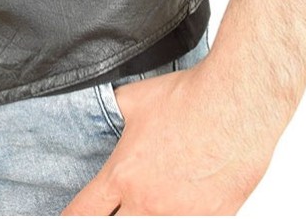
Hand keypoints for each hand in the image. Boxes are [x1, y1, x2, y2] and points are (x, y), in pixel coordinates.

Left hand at [60, 60, 274, 215]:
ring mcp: (181, 217)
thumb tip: (101, 111)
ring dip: (147, 215)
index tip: (71, 216)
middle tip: (117, 205)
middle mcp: (148, 204)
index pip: (84, 213)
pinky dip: (183, 214)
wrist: (234, 104)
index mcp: (123, 176)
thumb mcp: (134, 99)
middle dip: (112, 217)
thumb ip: (111, 113)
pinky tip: (184, 200)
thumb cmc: (188, 98)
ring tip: (153, 201)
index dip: (72, 217)